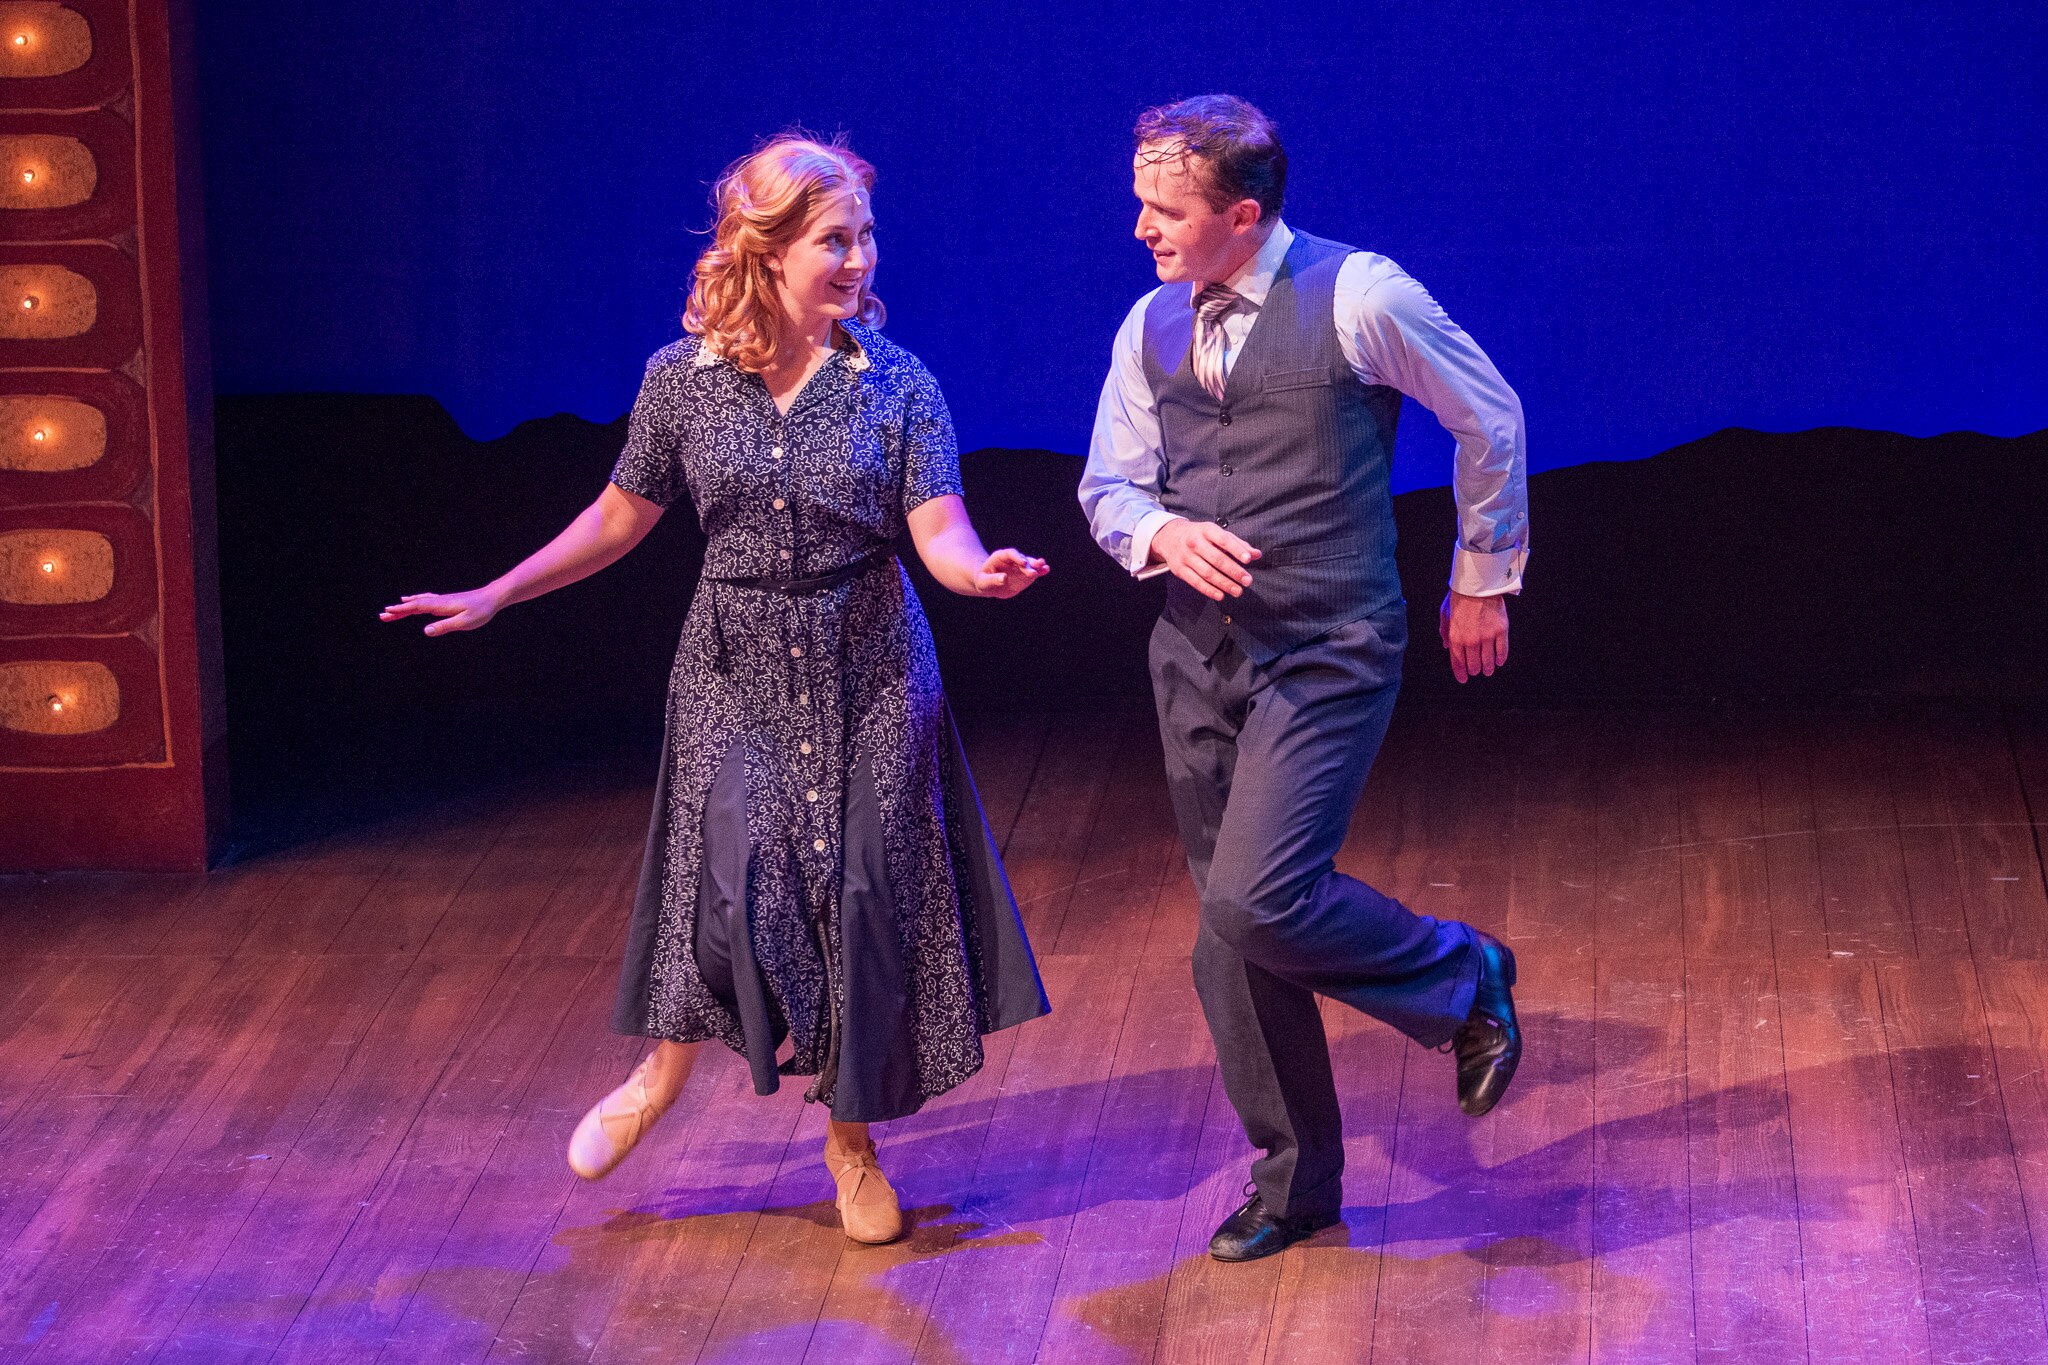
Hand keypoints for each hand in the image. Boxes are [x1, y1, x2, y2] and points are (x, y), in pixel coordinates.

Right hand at [379, 588, 502, 635]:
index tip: (387, 612)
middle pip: (414, 605)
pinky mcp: (445, 601)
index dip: (401, 610)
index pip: (416, 608)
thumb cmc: (480, 611)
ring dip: (405, 606)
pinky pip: (425, 600)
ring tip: (392, 608)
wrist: (492, 597)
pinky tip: (412, 600)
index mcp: (440, 605)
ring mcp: (442, 600)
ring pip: (418, 602)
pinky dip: (415, 600)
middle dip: (398, 610)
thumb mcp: (464, 622)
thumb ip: (445, 626)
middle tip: (382, 615)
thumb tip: (426, 631)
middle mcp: (438, 601)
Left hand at [973, 548, 1048, 598]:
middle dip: (1028, 565)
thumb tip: (1004, 578)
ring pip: (1030, 564)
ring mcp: (1020, 567)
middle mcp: (1012, 560)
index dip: (1017, 557)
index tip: (1023, 563)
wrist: (990, 585)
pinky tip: (1046, 570)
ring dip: (1037, 566)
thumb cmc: (984, 581)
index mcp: (1000, 557)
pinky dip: (1040, 571)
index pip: (1010, 554)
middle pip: (1022, 559)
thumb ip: (993, 580)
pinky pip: (1034, 571)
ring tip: (1045, 568)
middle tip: (1033, 572)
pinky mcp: (1025, 574)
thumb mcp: (984, 582)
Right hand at [1150, 519, 1259, 601]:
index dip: (1236, 549)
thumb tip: (1257, 554)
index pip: (1223, 540)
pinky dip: (1208, 590)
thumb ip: (1237, 544)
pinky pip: (1195, 582)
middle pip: (1216, 559)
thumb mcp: (1216, 533)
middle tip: (1248, 581)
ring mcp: (1186, 557)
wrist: (1169, 537)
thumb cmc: (1200, 536)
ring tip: (1238, 591)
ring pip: (1207, 573)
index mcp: (1206, 530)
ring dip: (1224, 584)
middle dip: (1233, 571)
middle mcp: (1194, 542)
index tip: (1248, 559)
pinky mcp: (1180, 570)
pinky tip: (1221, 595)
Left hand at [1438, 590, 1508, 682]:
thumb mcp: (1445, 614)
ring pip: (1488, 660)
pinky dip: (1500, 659)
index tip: (1463, 679)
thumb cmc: (1459, 598)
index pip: (1457, 662)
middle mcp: (1471, 640)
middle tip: (1477, 671)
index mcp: (1455, 638)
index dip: (1460, 673)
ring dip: (1488, 668)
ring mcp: (1487, 636)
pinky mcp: (1500, 631)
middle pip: (1474, 664)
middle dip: (1475, 670)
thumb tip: (1446, 647)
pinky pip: (1502, 651)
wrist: (1476, 586)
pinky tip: (1499, 662)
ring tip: (1488, 671)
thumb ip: (1445, 632)